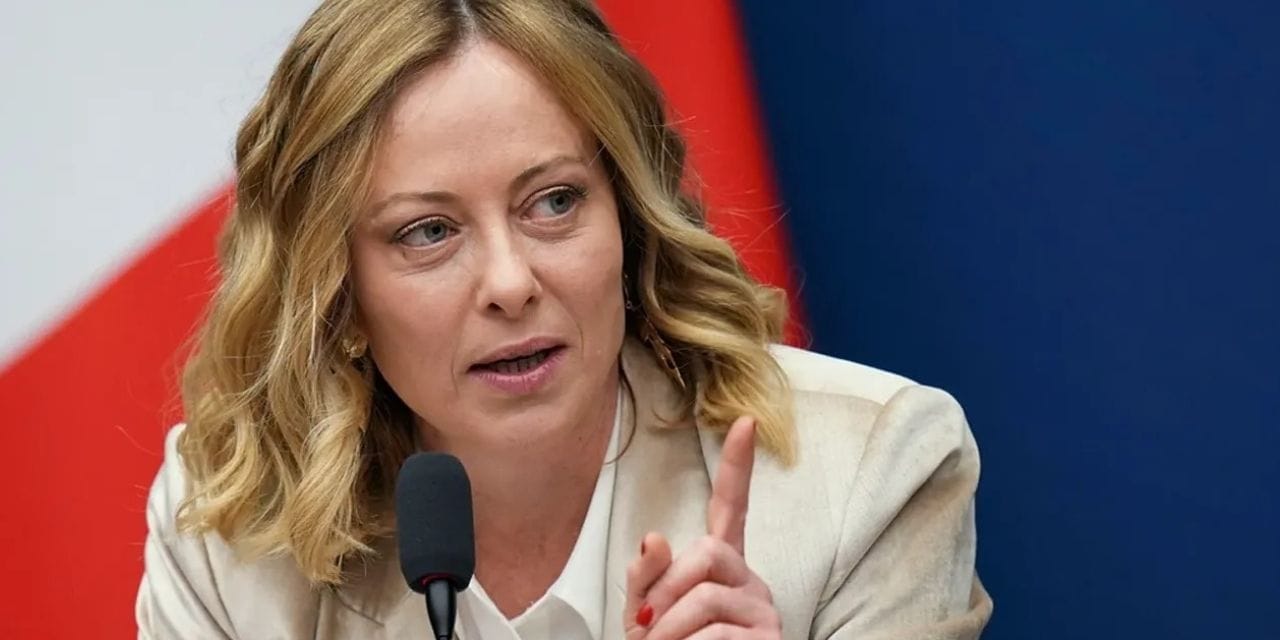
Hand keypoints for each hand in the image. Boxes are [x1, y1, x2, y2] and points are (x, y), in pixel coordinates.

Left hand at [624, 416, 781, 638]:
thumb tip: (654, 537)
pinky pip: (718, 634)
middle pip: (708, 552)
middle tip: (642, 628)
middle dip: (666, 588)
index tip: (744, 420)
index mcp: (722, 568)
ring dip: (667, 631)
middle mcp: (750, 582)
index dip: (737, 465)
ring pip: (707, 599)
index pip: (732, 508)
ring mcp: (765, 613)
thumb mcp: (645, 616)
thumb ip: (647, 578)